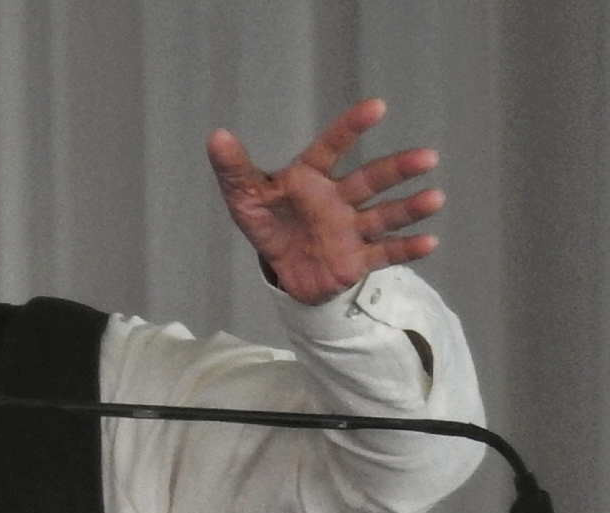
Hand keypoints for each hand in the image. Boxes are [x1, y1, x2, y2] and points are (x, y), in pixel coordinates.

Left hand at [207, 98, 443, 304]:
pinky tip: (430, 242)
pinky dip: (406, 249)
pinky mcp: (356, 259)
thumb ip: (233, 169)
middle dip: (398, 169)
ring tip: (435, 198)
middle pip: (370, 180)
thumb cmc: (268, 223)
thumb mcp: (245, 198)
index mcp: (310, 178)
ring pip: (384, 215)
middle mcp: (338, 199)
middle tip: (427, 157)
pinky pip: (384, 253)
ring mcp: (350, 228)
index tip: (377, 107)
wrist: (283, 268)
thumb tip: (216, 136)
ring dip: (410, 208)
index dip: (350, 128)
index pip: (331, 148)